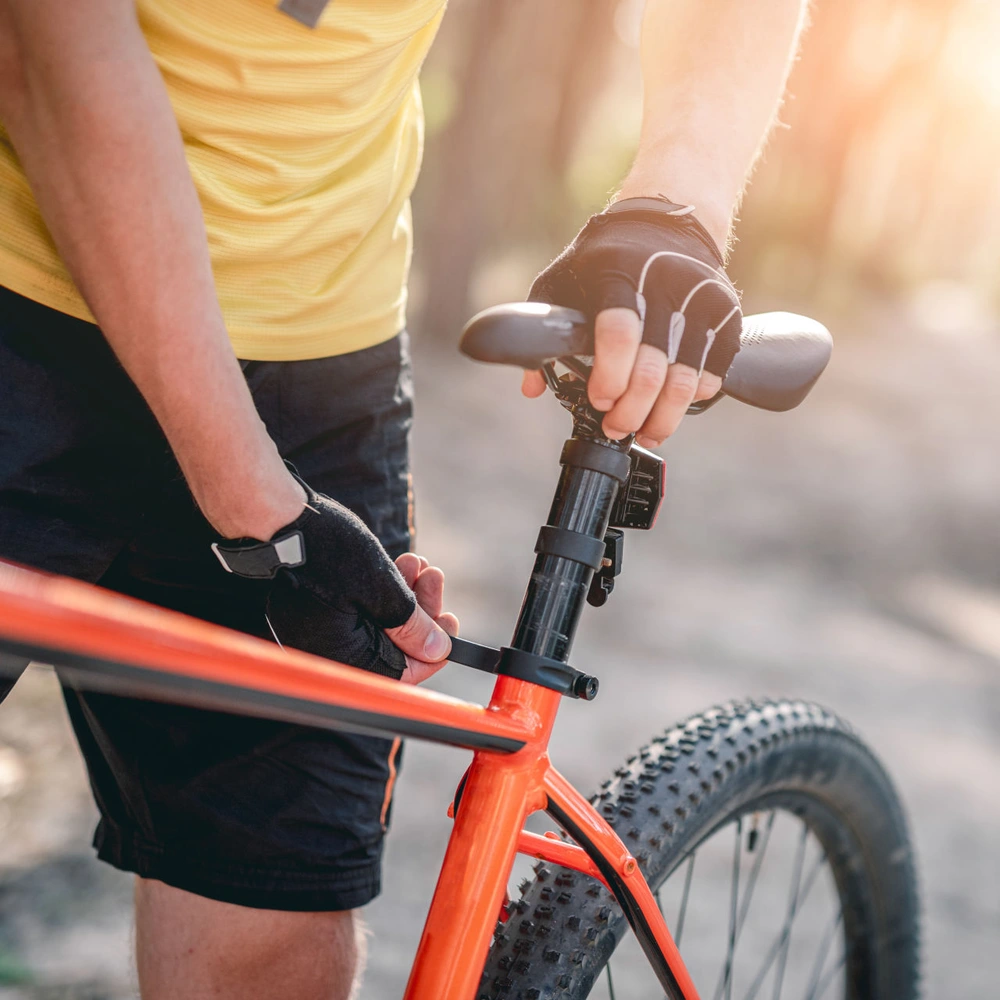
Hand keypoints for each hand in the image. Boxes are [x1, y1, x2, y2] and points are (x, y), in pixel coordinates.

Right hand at [213, 479, 452, 680]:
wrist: (278, 515)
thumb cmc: (326, 550)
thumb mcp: (380, 587)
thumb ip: (410, 624)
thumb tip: (437, 649)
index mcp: (336, 656)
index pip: (396, 674)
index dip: (430, 651)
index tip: (450, 624)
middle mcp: (323, 651)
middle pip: (389, 647)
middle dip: (420, 612)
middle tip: (436, 580)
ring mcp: (316, 630)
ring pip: (378, 624)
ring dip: (405, 595)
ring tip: (419, 563)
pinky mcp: (315, 609)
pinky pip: (359, 610)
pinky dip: (383, 590)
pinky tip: (401, 564)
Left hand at [522, 197, 741, 447]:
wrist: (668, 220)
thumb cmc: (605, 256)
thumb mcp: (562, 277)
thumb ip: (544, 328)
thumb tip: (532, 387)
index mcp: (618, 272)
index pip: (618, 333)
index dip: (609, 376)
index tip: (600, 400)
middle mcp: (665, 284)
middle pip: (652, 368)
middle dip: (630, 411)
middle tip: (615, 426)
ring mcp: (701, 301)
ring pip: (685, 380)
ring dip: (662, 418)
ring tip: (644, 432)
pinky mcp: (726, 316)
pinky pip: (711, 374)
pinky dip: (690, 400)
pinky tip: (669, 408)